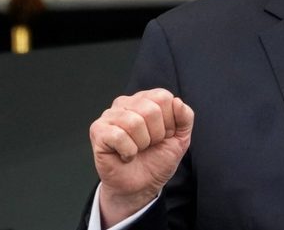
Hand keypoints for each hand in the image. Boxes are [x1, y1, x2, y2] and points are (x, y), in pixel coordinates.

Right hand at [89, 89, 193, 226]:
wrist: (141, 186)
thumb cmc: (157, 159)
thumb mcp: (180, 137)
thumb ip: (185, 117)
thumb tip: (177, 101)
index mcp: (146, 99)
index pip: (163, 97)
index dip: (170, 121)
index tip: (164, 135)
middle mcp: (126, 102)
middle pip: (151, 109)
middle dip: (156, 134)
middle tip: (150, 145)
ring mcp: (109, 116)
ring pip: (134, 122)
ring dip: (142, 144)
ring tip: (138, 149)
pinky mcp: (98, 131)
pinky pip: (119, 136)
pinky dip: (128, 152)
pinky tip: (125, 155)